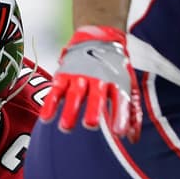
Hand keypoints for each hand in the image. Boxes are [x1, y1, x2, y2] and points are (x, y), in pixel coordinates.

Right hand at [45, 25, 141, 141]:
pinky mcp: (63, 75)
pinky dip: (50, 104)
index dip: (120, 116)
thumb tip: (132, 139)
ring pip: (75, 95)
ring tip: (65, 128)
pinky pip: (55, 91)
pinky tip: (47, 118)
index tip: (119, 133)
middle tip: (91, 125)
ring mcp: (79, 76)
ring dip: (70, 111)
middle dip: (93, 110)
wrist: (98, 39)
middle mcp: (99, 78)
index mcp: (117, 82)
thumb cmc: (114, 69)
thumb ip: (131, 113)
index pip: (120, 100)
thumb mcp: (128, 87)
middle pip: (96, 96)